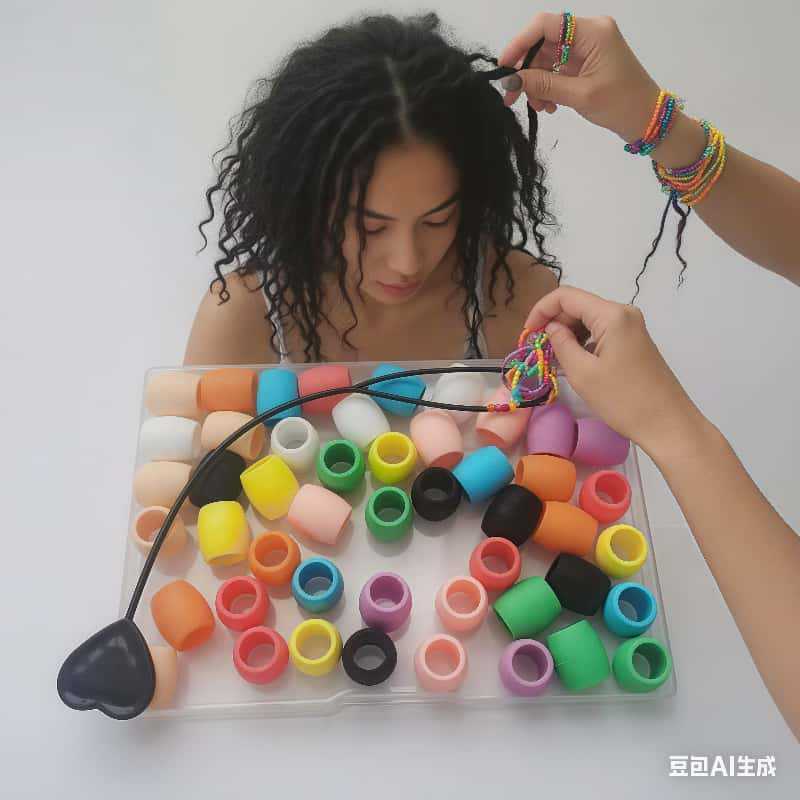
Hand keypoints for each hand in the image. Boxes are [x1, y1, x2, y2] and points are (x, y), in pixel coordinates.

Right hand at [499, 13, 659, 144]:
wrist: (648, 120)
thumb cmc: (621, 105)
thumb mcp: (580, 95)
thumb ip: (543, 85)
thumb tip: (510, 80)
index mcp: (592, 32)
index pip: (546, 25)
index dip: (520, 43)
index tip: (504, 68)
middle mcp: (589, 33)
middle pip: (544, 43)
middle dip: (527, 71)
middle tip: (512, 97)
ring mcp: (588, 48)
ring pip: (548, 60)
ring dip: (537, 84)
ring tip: (539, 107)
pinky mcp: (586, 63)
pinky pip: (558, 70)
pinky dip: (548, 87)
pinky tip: (550, 105)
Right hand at [526, 287, 702, 454]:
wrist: (668, 424)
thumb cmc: (623, 400)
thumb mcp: (583, 373)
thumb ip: (561, 344)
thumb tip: (551, 328)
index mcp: (611, 314)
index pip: (566, 296)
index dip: (541, 310)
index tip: (527, 334)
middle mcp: (623, 313)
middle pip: (578, 305)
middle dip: (554, 323)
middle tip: (538, 350)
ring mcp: (631, 327)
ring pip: (589, 319)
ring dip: (567, 334)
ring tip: (553, 359)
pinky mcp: (634, 342)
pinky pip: (601, 332)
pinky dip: (583, 342)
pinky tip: (573, 362)